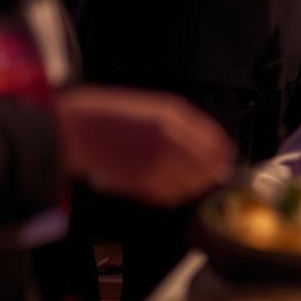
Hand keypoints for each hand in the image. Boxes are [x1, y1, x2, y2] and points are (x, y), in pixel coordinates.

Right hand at [56, 87, 234, 205]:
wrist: (74, 130)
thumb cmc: (109, 114)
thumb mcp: (151, 106)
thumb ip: (182, 123)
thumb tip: (210, 143)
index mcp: (172, 114)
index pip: (214, 138)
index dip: (223, 150)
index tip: (225, 156)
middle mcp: (169, 136)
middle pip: (208, 162)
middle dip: (214, 169)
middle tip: (215, 173)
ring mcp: (156, 160)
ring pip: (192, 181)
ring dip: (197, 184)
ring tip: (192, 182)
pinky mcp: (141, 181)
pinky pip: (170, 194)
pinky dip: (176, 193)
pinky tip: (172, 188)